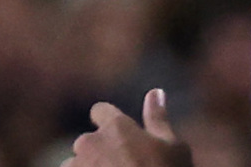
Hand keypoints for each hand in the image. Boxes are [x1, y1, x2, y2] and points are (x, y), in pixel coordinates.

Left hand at [74, 89, 193, 166]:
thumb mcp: (174, 149)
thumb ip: (158, 119)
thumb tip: (155, 91)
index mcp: (116, 127)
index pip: (100, 111)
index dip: (109, 124)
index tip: (119, 138)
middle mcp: (91, 142)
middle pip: (89, 141)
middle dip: (101, 153)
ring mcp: (78, 165)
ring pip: (77, 163)